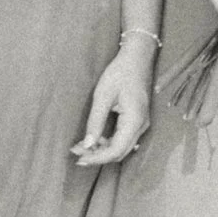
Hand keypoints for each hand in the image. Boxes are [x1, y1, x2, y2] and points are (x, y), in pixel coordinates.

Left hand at [72, 35, 155, 165]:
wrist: (137, 58)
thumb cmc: (120, 72)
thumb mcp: (103, 95)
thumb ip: (95, 121)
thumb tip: (88, 144)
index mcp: (134, 120)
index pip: (116, 150)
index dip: (97, 158)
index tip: (79, 158)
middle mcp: (141, 125)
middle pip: (120, 152)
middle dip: (98, 155)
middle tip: (76, 152)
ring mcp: (141, 123)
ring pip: (122, 147)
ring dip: (102, 149)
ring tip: (81, 145)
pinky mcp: (137, 120)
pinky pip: (123, 139)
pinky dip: (108, 142)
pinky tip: (94, 138)